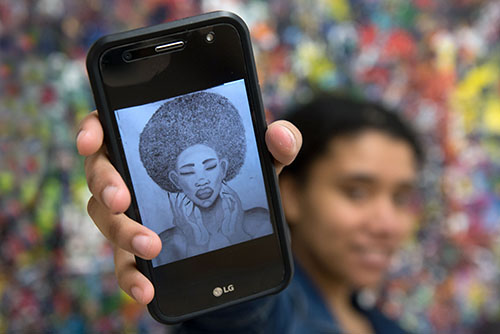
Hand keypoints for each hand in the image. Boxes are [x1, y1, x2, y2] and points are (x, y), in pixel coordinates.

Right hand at [76, 111, 301, 304]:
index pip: (110, 127)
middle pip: (100, 173)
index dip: (93, 129)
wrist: (242, 231)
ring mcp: (132, 214)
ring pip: (106, 219)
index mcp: (153, 145)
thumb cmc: (243, 181)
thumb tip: (279, 137)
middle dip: (105, 185)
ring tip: (151, 245)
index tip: (92, 141)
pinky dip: (131, 276)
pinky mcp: (139, 248)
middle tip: (124, 198)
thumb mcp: (262, 161)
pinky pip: (124, 263)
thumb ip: (275, 143)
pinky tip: (146, 288)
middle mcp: (133, 176)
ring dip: (123, 232)